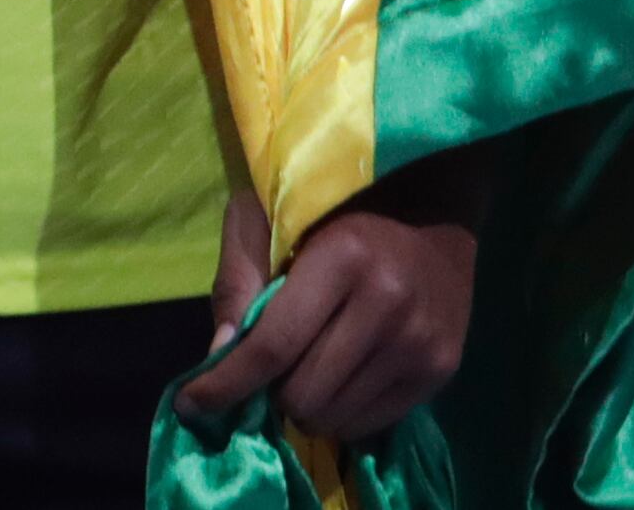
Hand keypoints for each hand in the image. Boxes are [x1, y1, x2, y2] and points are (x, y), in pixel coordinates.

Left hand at [177, 170, 480, 442]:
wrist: (433, 209)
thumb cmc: (334, 209)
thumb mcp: (268, 218)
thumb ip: (238, 281)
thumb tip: (219, 355)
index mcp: (342, 259)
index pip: (274, 345)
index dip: (226, 383)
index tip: (191, 405)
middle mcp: (388, 306)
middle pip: (304, 392)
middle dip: (269, 392)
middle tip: (268, 367)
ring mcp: (422, 342)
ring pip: (336, 416)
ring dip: (304, 406)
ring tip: (303, 370)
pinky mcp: (443, 368)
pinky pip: (373, 423)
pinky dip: (341, 414)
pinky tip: (336, 381)